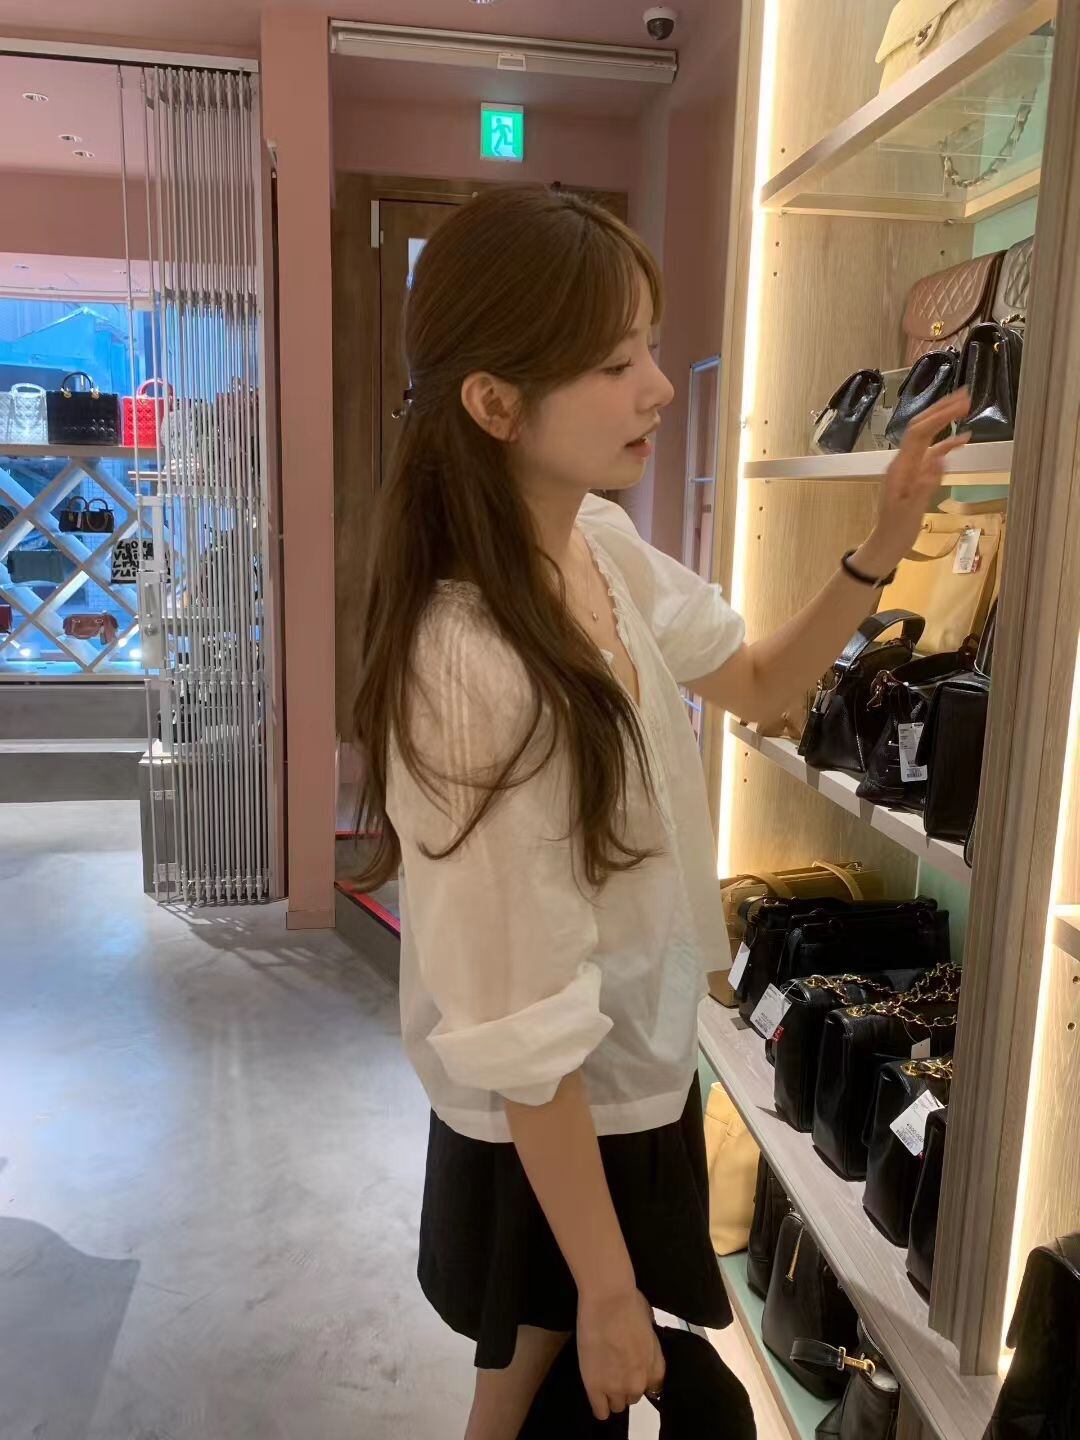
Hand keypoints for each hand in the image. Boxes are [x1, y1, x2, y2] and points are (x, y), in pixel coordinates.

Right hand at [577, 1287, 665, 1420]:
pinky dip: (598, 1405)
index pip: (654, 1390)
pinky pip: (600, 1411)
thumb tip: (642, 1342)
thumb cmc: (630, 1302)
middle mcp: (639, 1382)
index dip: (642, 1381)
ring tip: (602, 1376)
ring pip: (617, 1406)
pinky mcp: (595, 1387)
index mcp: (655, 1367)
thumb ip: (648, 1342)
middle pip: (633, 1398)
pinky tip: (595, 1393)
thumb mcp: (649, 1323)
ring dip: (611, 1394)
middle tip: (614, 1368)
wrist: (608, 1300)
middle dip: (625, 1385)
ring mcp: (617, 1387)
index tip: (633, 1373)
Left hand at [853, 389, 971, 578]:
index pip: (919, 433)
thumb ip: (925, 485)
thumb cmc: (896, 532)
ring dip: (945, 421)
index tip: (960, 404)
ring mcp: (910, 468)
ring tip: (966, 406)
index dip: (939, 416)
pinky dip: (947, 444)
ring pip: (928, 438)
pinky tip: (963, 439)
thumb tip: (942, 458)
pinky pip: (932, 454)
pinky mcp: (916, 476)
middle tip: (966, 394)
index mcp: (901, 467)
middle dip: (941, 410)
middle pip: (922, 427)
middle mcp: (904, 462)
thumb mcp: (910, 511)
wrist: (885, 546)